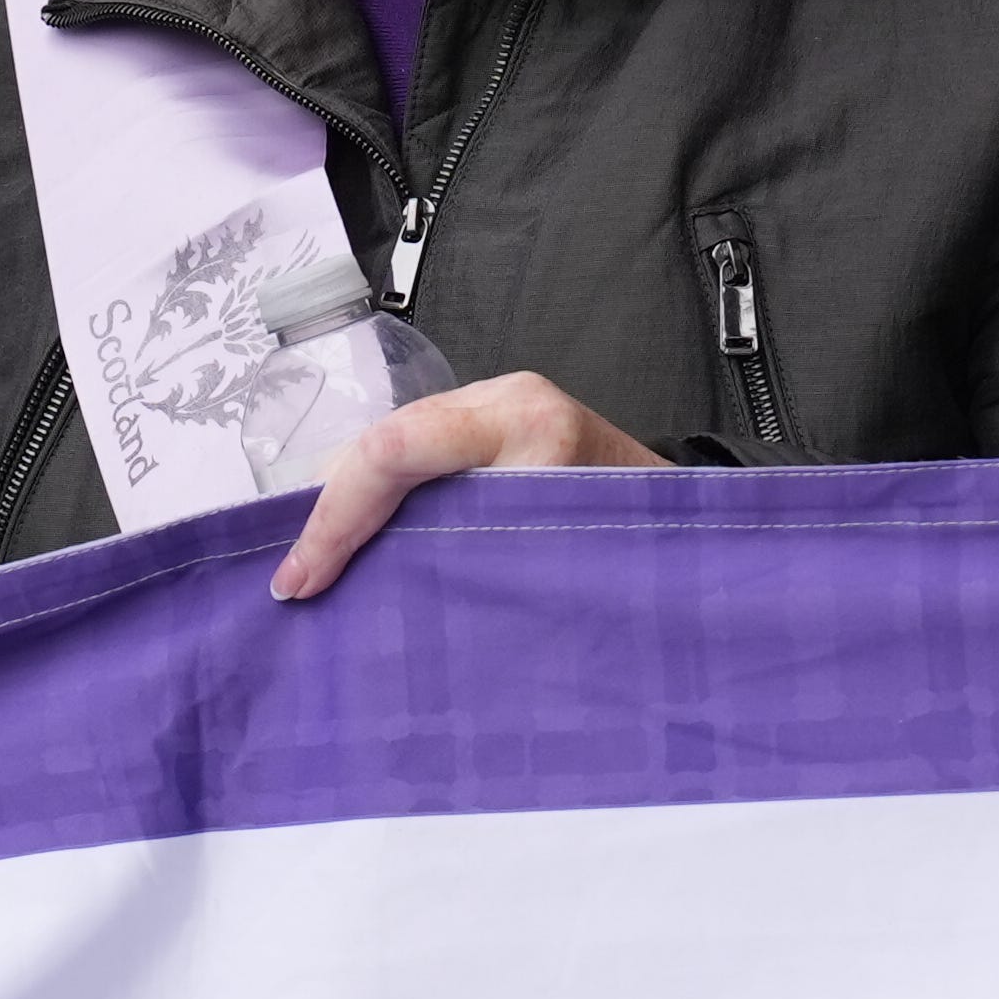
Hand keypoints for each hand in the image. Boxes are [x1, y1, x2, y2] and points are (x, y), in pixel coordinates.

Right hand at [271, 371, 664, 601]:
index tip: (301, 585)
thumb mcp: (555, 569)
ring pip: (386, 446)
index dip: (334, 520)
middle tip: (295, 582)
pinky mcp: (493, 424)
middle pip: (378, 443)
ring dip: (345, 509)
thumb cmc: (647, 559)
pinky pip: (411, 453)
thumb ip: (463, 564)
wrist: (703, 540)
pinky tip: (355, 547)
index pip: (394, 450)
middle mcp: (507, 399)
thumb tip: (360, 598)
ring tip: (316, 571)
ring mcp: (498, 405)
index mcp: (529, 425)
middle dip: (326, 516)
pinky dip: (374, 501)